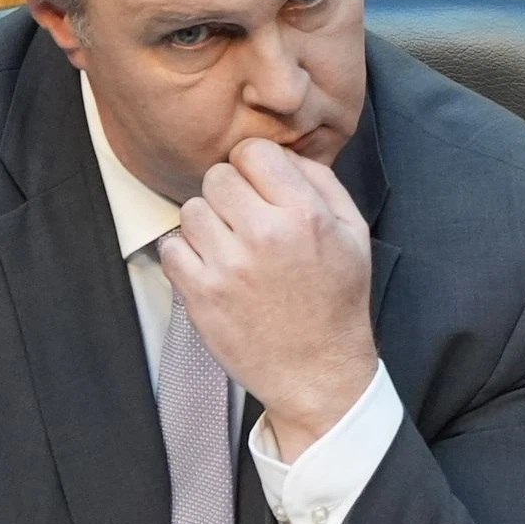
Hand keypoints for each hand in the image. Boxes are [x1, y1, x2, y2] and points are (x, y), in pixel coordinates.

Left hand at [156, 139, 380, 462]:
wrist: (317, 371)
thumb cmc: (336, 302)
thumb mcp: (353, 233)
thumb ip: (321, 182)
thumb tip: (281, 155)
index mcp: (304, 214)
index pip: (253, 152)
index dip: (254, 165)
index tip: (259, 186)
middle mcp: (264, 235)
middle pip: (216, 177)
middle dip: (229, 194)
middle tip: (244, 220)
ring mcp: (227, 266)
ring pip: (190, 210)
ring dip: (207, 224)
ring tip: (229, 248)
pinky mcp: (200, 295)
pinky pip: (171, 248)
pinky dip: (186, 256)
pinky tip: (212, 269)